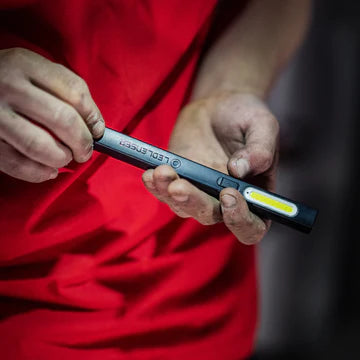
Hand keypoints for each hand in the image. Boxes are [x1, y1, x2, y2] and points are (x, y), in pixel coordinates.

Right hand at [0, 48, 104, 182]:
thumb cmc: (6, 80)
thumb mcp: (31, 70)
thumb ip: (62, 88)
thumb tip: (95, 125)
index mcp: (25, 65)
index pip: (75, 92)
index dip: (93, 116)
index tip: (98, 130)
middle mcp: (8, 87)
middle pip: (63, 120)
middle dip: (83, 142)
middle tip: (86, 151)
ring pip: (41, 146)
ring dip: (62, 158)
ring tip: (65, 157)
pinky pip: (17, 164)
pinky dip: (39, 173)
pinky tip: (49, 170)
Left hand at [142, 93, 278, 244]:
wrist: (218, 106)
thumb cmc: (246, 117)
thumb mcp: (262, 125)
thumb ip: (260, 149)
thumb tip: (238, 171)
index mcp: (255, 196)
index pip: (252, 226)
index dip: (240, 219)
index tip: (228, 194)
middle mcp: (226, 201)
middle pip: (211, 216)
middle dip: (193, 203)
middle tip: (179, 186)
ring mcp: (200, 193)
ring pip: (183, 207)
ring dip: (168, 193)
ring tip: (161, 171)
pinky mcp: (178, 181)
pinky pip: (165, 192)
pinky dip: (155, 186)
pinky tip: (150, 173)